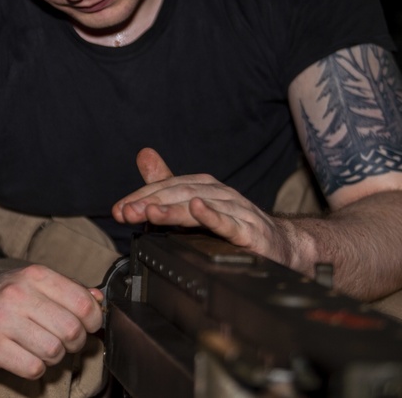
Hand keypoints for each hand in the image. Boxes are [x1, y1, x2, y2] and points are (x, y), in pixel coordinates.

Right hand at [0, 264, 103, 379]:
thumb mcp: (29, 284)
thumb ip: (65, 291)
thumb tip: (98, 299)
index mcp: (34, 276)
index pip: (83, 302)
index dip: (92, 321)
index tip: (85, 326)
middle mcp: (19, 294)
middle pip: (72, 330)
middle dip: (73, 343)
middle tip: (63, 343)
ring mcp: (3, 321)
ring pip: (54, 351)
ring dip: (54, 358)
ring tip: (41, 350)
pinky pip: (33, 368)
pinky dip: (36, 369)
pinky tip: (26, 359)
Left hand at [111, 148, 296, 265]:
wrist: (282, 246)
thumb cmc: (237, 225)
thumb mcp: (198, 204)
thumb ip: (168, 184)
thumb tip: (143, 155)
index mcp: (204, 187)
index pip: (167, 187)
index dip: (141, 196)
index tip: (119, 209)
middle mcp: (219, 194)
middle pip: (181, 193)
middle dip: (151, 202)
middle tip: (127, 213)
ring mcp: (237, 212)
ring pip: (202, 206)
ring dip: (174, 210)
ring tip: (150, 212)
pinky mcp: (252, 233)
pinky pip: (231, 223)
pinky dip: (213, 216)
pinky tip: (198, 209)